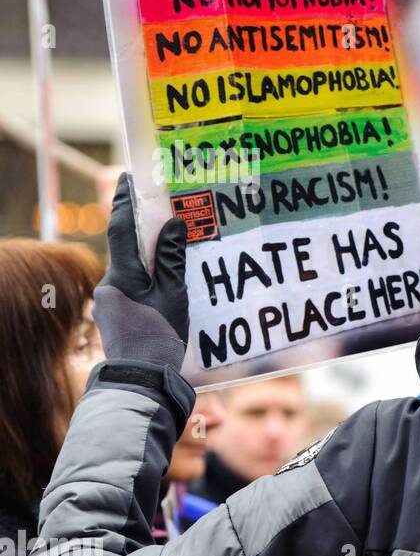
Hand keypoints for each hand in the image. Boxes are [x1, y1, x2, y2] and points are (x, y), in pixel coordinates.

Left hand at [92, 173, 189, 370]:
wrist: (142, 378)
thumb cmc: (159, 337)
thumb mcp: (173, 295)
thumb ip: (172, 259)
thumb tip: (174, 224)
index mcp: (121, 274)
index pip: (119, 227)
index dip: (124, 200)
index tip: (129, 178)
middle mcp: (109, 283)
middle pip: (126, 247)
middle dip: (142, 230)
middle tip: (162, 210)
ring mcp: (109, 300)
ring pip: (131, 268)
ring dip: (149, 257)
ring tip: (174, 249)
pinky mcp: (116, 314)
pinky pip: (132, 286)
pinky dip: (148, 278)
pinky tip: (167, 283)